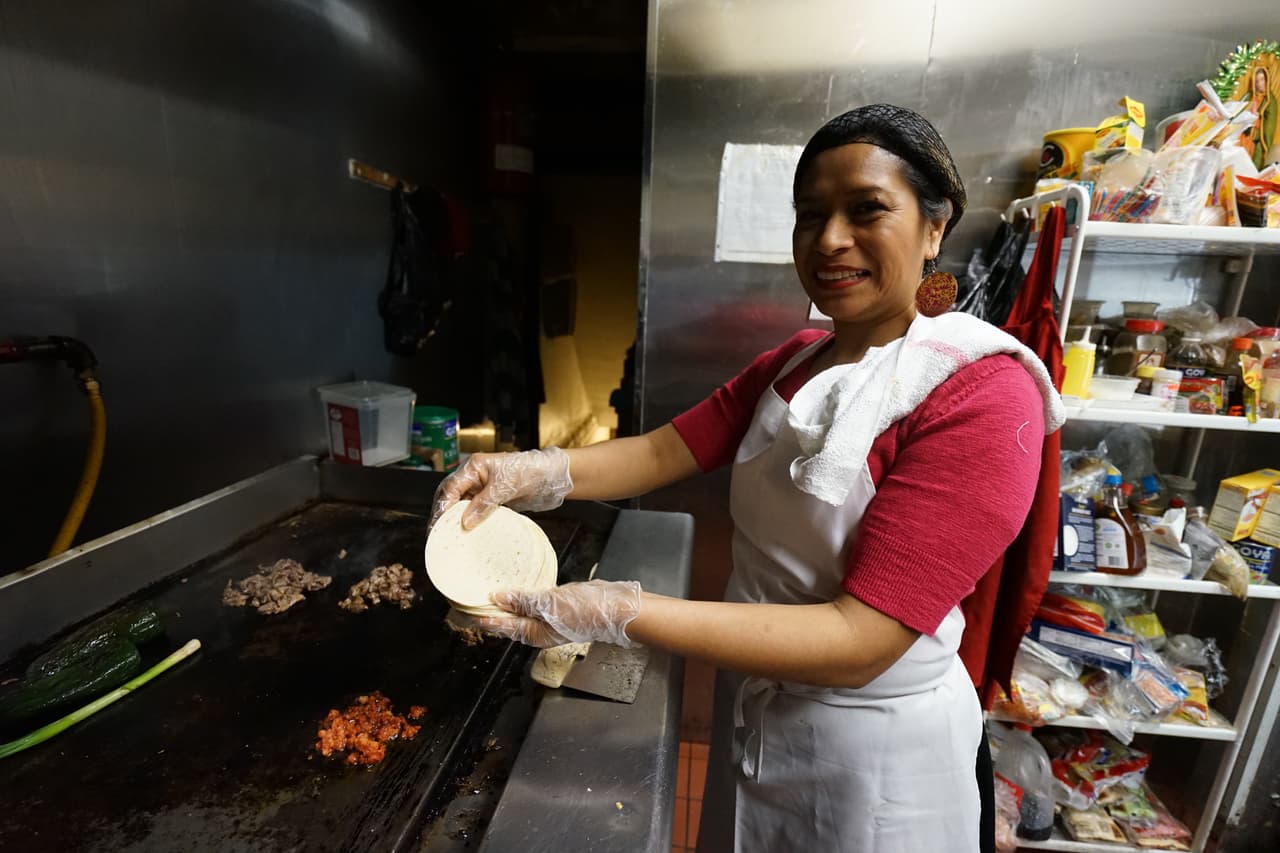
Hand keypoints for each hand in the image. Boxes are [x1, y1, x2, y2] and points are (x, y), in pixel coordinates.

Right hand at [430, 447, 572, 529]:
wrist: (550, 475)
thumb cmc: (529, 471)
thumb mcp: (504, 487)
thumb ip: (483, 504)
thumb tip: (464, 522)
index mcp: (473, 467)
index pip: (450, 488)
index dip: (442, 507)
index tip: (437, 525)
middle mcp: (474, 476)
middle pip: (450, 495)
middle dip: (442, 514)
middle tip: (436, 534)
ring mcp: (482, 487)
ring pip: (461, 504)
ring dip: (454, 518)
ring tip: (448, 536)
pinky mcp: (491, 498)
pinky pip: (474, 509)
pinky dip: (469, 520)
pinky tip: (466, 532)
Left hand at [457, 580, 642, 648]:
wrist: (618, 609)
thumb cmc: (589, 611)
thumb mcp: (551, 604)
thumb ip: (524, 600)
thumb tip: (498, 597)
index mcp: (534, 633)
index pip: (499, 626)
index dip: (479, 618)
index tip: (460, 610)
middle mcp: (538, 629)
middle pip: (505, 622)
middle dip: (487, 612)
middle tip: (466, 599)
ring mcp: (548, 619)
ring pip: (517, 612)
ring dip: (502, 603)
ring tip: (486, 590)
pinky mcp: (557, 607)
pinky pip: (531, 602)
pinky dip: (520, 595)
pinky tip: (516, 585)